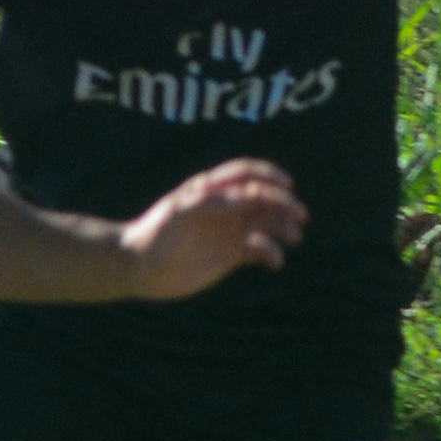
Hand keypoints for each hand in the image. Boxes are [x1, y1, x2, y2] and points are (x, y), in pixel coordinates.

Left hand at [121, 159, 305, 300]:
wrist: (140, 266)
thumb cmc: (155, 234)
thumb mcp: (178, 214)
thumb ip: (208, 202)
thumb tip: (242, 197)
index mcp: (212, 190)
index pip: (247, 174)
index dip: (270, 175)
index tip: (288, 185)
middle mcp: (224, 207)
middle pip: (263, 198)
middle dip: (284, 203)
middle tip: (300, 216)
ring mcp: (229, 230)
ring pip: (266, 223)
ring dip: (283, 227)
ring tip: (294, 238)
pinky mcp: (230, 255)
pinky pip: (259, 250)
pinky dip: (272, 253)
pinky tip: (276, 262)